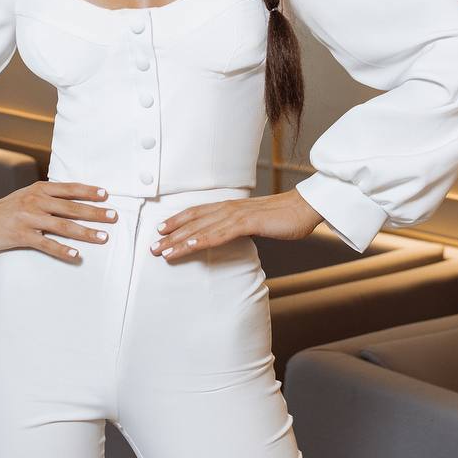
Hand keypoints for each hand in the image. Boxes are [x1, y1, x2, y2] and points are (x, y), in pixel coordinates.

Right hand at [0, 180, 118, 261]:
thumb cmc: (6, 209)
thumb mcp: (27, 196)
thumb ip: (48, 196)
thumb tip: (75, 200)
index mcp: (38, 189)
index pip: (69, 189)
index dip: (88, 191)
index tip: (106, 195)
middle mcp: (35, 201)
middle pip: (71, 207)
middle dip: (94, 213)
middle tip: (113, 217)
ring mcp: (28, 219)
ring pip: (63, 226)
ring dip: (85, 232)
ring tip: (103, 237)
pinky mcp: (20, 236)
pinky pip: (46, 244)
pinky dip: (63, 250)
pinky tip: (76, 256)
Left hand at [149, 187, 322, 261]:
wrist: (303, 209)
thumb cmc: (282, 217)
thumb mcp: (255, 221)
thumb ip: (239, 226)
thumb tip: (228, 234)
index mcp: (230, 207)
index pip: (197, 213)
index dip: (177, 221)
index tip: (161, 231)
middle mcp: (228, 208)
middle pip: (193, 221)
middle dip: (171, 234)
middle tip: (153, 246)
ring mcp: (236, 214)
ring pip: (201, 228)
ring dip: (179, 240)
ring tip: (163, 251)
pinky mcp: (246, 223)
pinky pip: (219, 234)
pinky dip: (201, 239)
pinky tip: (188, 246)